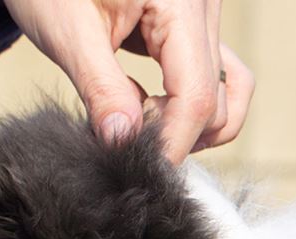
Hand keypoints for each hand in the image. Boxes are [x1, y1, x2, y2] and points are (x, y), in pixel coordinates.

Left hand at [1, 0, 254, 161]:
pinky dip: (194, 101)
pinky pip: (220, 74)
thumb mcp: (67, 31)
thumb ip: (101, 88)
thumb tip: (126, 143)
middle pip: (216, 99)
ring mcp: (206, 13)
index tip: (142, 167)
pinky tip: (151, 104)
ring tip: (142, 119)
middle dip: (175, 132)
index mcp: (179, 1)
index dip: (172, 141)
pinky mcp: (199, 23)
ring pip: (228, 92)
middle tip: (123, 133)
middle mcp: (204, 5)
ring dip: (193, 123)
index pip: (197, 95)